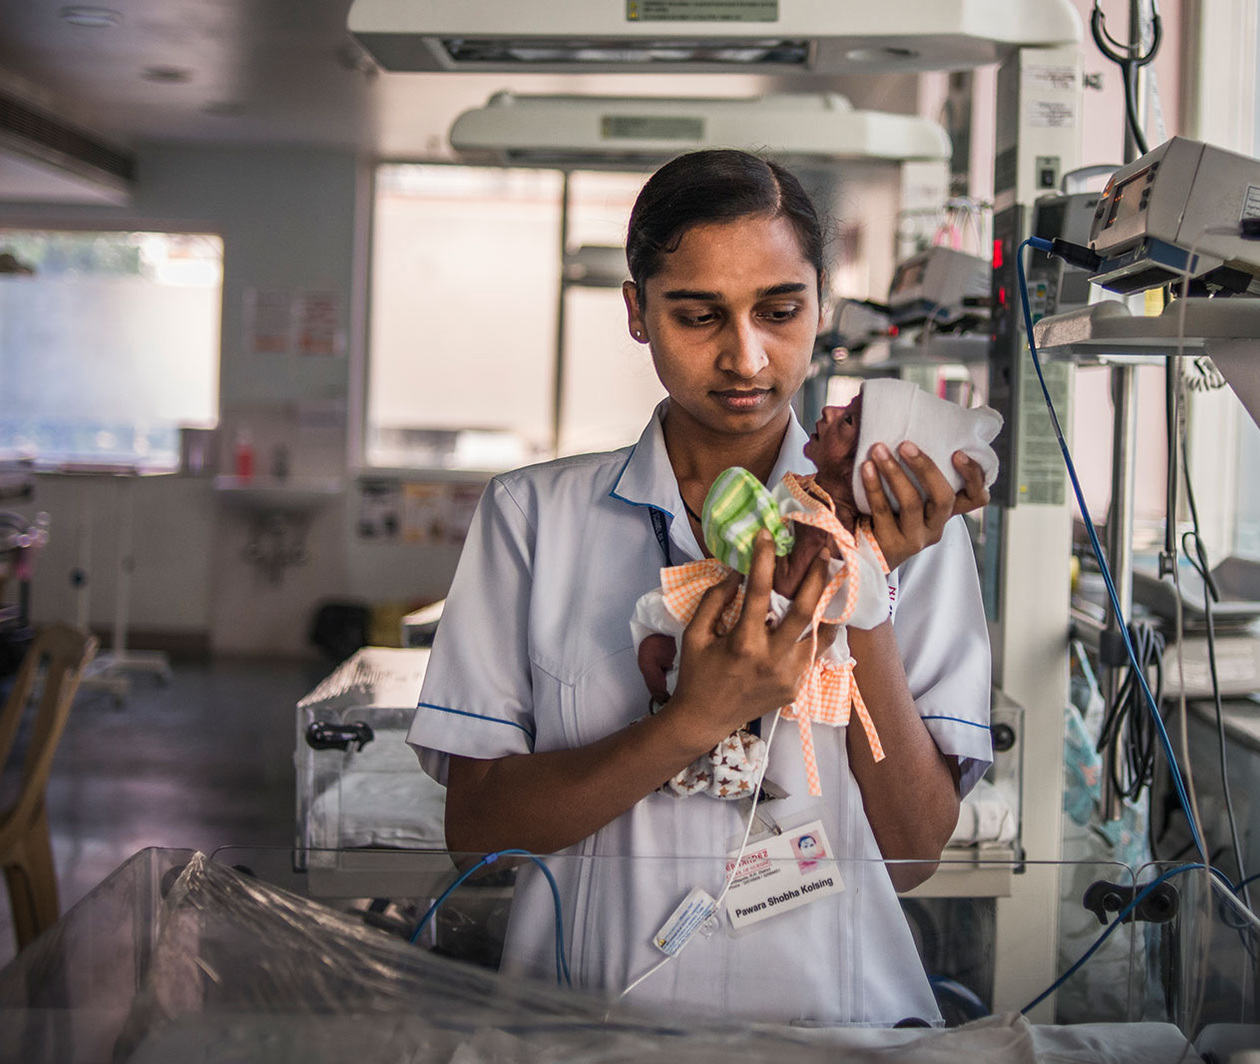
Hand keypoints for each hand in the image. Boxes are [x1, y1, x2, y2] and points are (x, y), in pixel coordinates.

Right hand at [670, 531, 830, 747]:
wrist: (704, 720)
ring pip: (818, 634)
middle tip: (824, 554)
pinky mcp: (795, 687)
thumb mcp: (695, 635)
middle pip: (804, 611)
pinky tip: (826, 615)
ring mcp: (788, 676)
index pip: (757, 591)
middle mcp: (771, 659)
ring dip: (827, 605)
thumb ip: (714, 601)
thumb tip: (736, 573)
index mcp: (742, 643)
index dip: (764, 559)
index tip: (768, 535)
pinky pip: (814, 654)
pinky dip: (821, 633)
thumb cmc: (696, 674)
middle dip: (817, 578)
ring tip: (833, 580)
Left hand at [861, 443, 989, 569]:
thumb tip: (910, 423)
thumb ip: (915, 473)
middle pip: (943, 497)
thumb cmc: (886, 512)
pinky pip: (883, 511)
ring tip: (878, 450)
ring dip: (894, 472)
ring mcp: (915, 538)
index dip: (974, 476)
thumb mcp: (908, 494)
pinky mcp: (892, 546)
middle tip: (905, 444)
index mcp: (945, 512)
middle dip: (926, 467)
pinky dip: (874, 486)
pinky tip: (866, 468)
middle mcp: (935, 527)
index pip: (977, 498)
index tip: (958, 453)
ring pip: (912, 503)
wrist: (864, 552)